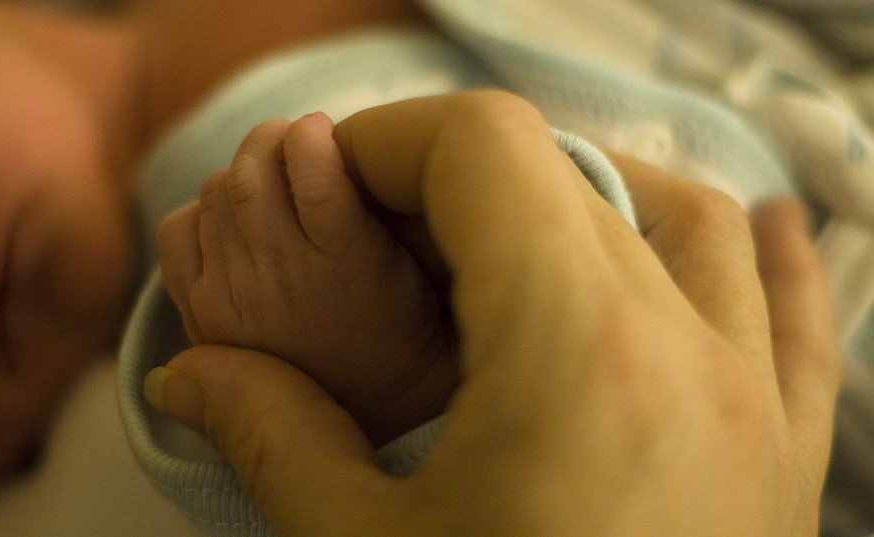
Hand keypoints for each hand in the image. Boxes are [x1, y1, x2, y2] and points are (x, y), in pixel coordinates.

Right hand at [145, 92, 840, 535]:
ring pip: (688, 219)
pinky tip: (733, 236)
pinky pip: (794, 309)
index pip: (485, 150)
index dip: (386, 143)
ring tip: (507, 240)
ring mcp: (752, 402)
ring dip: (589, 197)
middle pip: (571, 174)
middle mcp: (686, 352)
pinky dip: (750, 254)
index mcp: (572, 354)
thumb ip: (273, 439)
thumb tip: (191, 374)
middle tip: (381, 242)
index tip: (329, 191)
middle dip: (453, 181)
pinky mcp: (783, 456)